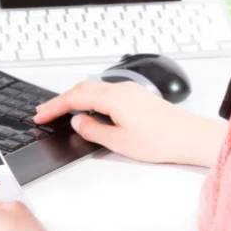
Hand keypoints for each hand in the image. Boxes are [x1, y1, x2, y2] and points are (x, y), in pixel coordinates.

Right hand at [35, 81, 222, 166]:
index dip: (54, 107)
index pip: (74, 98)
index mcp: (113, 97)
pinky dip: (91, 100)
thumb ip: (93, 130)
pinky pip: (107, 93)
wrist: (190, 137)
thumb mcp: (119, 141)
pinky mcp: (138, 97)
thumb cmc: (161, 140)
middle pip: (82, 89)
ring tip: (62, 113)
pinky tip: (90, 111)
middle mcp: (121, 88)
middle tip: (45, 113)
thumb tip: (78, 121)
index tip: (40, 115)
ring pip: (95, 89)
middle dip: (61, 100)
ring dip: (76, 99)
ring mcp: (130, 90)